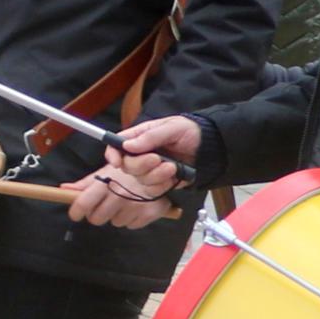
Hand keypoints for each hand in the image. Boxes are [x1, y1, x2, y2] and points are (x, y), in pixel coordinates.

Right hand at [69, 114, 196, 229]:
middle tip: (157, 159)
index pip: (115, 146)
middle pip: (126, 166)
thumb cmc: (188, 131)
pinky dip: (163, 184)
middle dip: (141, 165)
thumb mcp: (171, 127)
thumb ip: (151, 136)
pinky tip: (174, 176)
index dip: (112, 155)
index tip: (117, 162)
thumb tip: (128, 146)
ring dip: (156, 175)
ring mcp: (148, 171)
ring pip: (140, 180)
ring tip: (172, 166)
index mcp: (138, 138)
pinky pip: (153, 190)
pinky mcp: (159, 183)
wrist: (207, 148)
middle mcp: (139, 155)